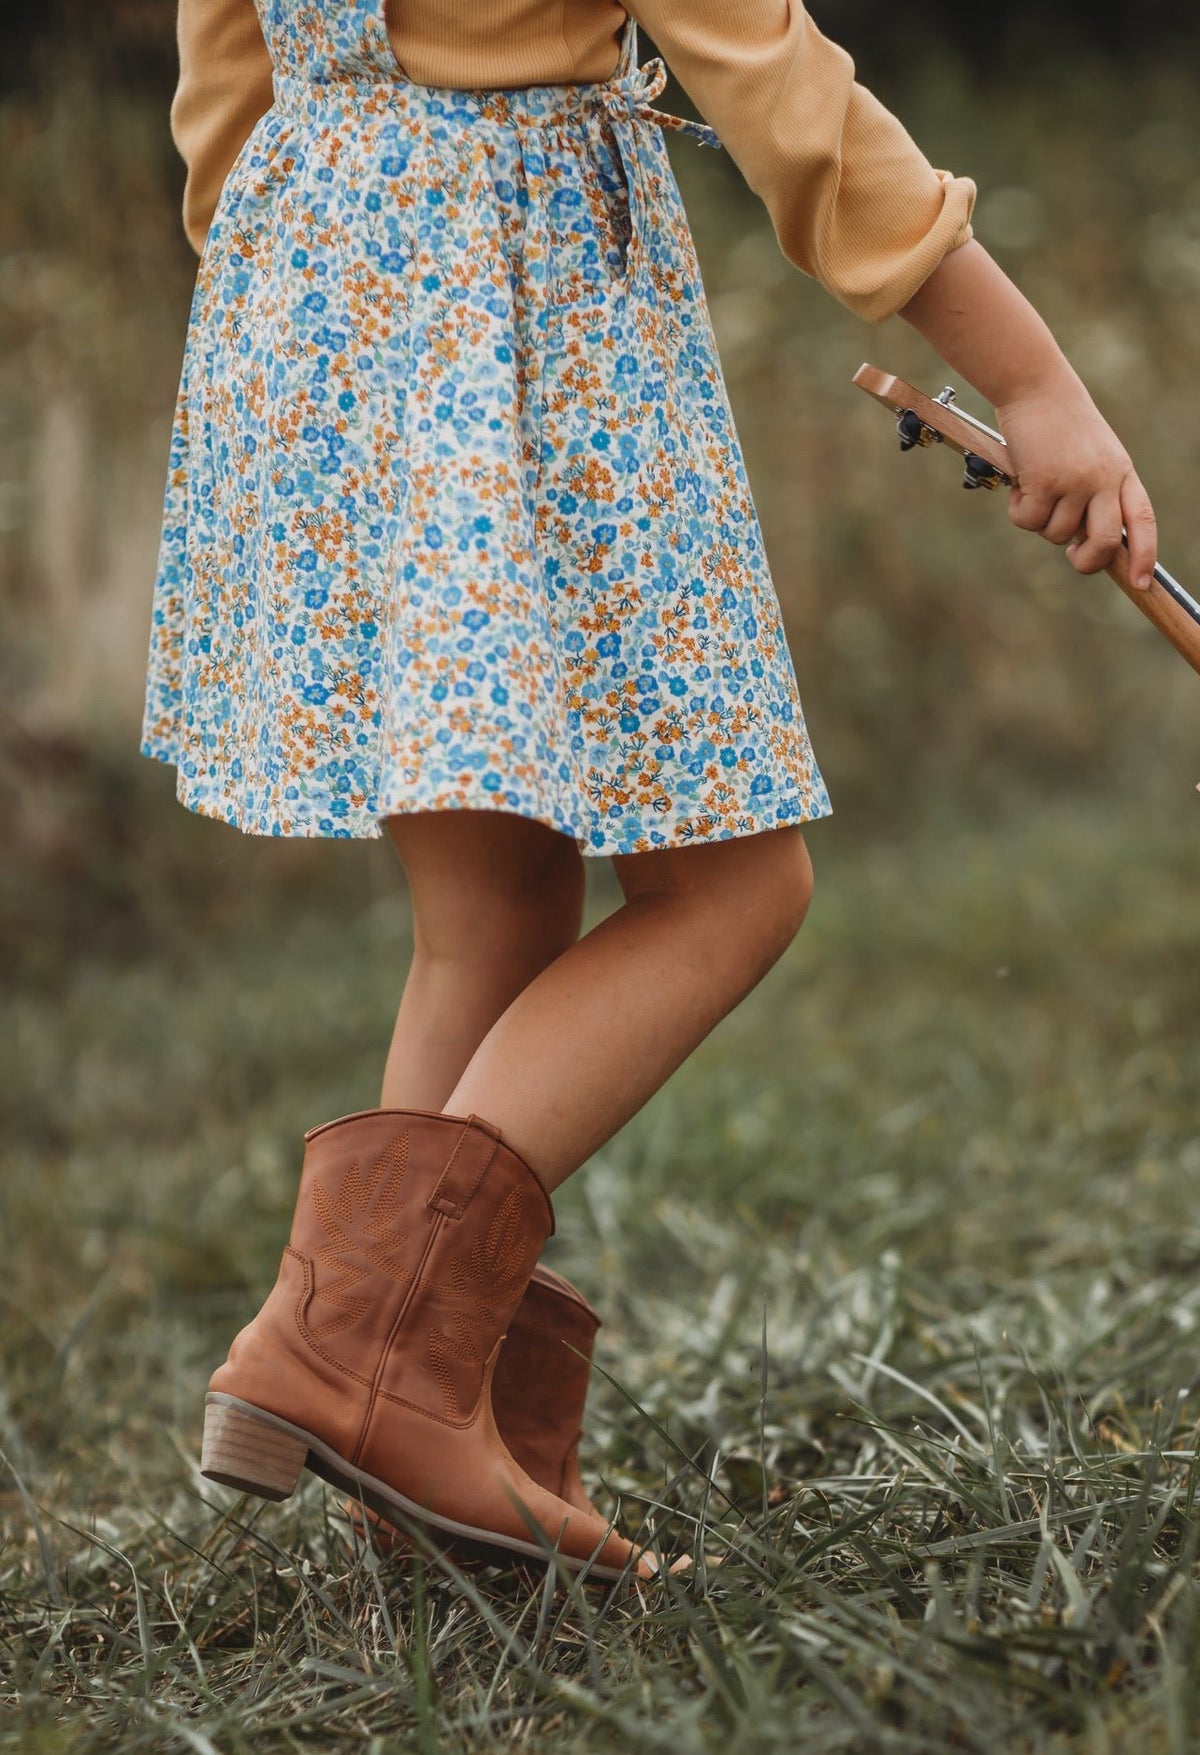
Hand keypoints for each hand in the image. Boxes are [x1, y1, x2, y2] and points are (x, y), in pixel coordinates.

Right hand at [995, 376, 1156, 587]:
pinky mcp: (1045, 481)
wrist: (1034, 385)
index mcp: (1121, 472)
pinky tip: (1018, 483)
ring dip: (1038, 522)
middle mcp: (1104, 478)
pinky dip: (1017, 510)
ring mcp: (1076, 481)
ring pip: (1057, 534)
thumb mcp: (1090, 455)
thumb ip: (1095, 492)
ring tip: (1032, 490)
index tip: (1140, 582)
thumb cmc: (1057, 421)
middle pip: (1105, 541)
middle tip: (1073, 556)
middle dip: (1087, 560)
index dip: (1143, 555)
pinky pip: (1028, 521)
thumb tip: (1081, 540)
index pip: (1142, 520)